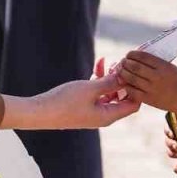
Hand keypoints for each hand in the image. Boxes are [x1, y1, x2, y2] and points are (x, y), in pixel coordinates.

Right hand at [10, 73, 140, 129]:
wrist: (39, 112)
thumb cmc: (65, 101)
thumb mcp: (91, 89)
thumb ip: (110, 82)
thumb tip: (126, 76)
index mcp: (109, 115)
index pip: (133, 104)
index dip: (137, 87)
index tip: (135, 71)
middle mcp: (103, 116)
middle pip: (122, 97)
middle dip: (124, 80)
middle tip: (122, 63)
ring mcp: (93, 112)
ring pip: (110, 93)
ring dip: (111, 77)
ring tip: (110, 62)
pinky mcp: (84, 107)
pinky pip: (98, 93)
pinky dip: (99, 80)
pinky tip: (99, 64)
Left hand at [118, 52, 176, 122]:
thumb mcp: (170, 67)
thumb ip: (156, 62)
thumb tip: (138, 56)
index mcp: (163, 66)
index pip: (143, 57)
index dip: (133, 54)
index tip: (129, 54)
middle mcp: (157, 77)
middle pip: (135, 67)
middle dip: (126, 62)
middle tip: (123, 61)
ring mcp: (152, 89)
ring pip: (131, 78)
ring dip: (123, 73)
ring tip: (121, 70)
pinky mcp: (148, 99)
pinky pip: (132, 91)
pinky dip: (126, 85)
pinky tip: (125, 82)